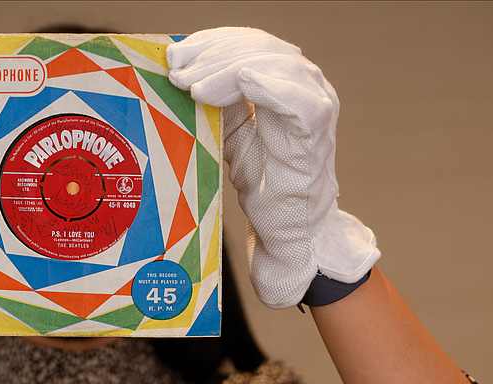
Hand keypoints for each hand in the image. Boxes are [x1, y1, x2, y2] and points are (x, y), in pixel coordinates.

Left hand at [167, 27, 379, 308]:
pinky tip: (241, 81)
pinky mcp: (316, 133)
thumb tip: (180, 73)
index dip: (212, 43)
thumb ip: (218, 103)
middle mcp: (305, 87)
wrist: (289, 230)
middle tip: (179, 71)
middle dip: (213, 54)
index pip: (250, 43)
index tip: (176, 56)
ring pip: (275, 64)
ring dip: (228, 68)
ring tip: (195, 87)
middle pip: (260, 47)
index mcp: (285, 82)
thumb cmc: (264, 184)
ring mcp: (316, 105)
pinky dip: (267, 85)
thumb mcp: (231, 134)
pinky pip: (297, 98)